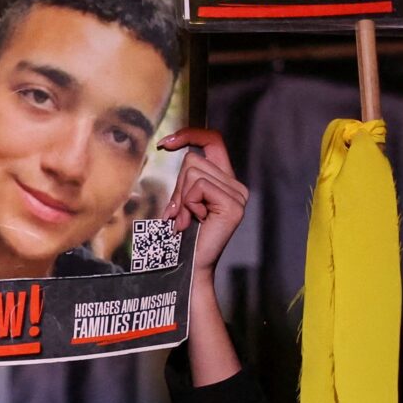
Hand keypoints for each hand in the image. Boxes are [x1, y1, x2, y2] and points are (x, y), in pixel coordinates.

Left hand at [158, 127, 249, 277]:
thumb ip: (185, 177)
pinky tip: (193, 221)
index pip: (213, 141)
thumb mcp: (183, 200)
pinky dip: (187, 203)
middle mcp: (236, 186)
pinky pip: (198, 186)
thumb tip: (170, 144)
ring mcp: (238, 195)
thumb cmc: (184, 237)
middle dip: (177, 185)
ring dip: (181, 197)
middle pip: (194, 159)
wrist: (190, 267)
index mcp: (226, 181)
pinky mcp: (233, 204)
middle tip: (178, 213)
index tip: (164, 143)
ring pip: (193, 171)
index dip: (190, 135)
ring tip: (185, 220)